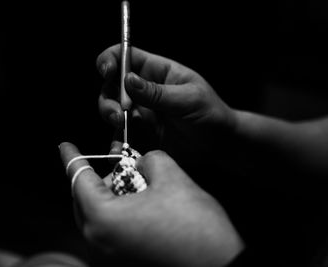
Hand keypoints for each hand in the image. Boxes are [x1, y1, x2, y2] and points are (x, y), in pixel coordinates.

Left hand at [59, 142, 242, 266]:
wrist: (218, 262)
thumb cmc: (194, 225)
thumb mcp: (172, 178)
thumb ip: (150, 159)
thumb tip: (143, 161)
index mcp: (103, 218)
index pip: (79, 179)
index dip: (73, 157)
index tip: (65, 146)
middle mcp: (100, 240)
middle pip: (87, 198)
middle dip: (103, 175)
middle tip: (122, 162)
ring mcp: (112, 253)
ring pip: (102, 212)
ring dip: (116, 192)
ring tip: (140, 180)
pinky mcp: (126, 258)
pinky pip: (113, 227)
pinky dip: (123, 209)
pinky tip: (145, 200)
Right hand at [96, 45, 236, 163]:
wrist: (219, 145)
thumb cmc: (211, 114)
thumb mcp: (188, 99)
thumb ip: (157, 93)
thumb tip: (127, 79)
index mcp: (157, 72)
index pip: (126, 56)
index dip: (111, 60)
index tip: (107, 72)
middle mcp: (144, 91)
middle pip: (112, 85)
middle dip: (108, 97)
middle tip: (120, 114)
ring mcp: (141, 113)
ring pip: (112, 110)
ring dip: (110, 117)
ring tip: (121, 127)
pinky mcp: (141, 135)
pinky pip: (121, 136)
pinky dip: (117, 142)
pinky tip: (120, 150)